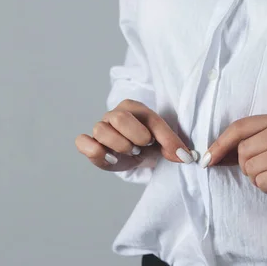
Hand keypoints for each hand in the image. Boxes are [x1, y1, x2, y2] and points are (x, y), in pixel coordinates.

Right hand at [75, 99, 194, 171]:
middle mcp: (114, 115)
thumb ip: (173, 145)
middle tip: (143, 147)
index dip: (163, 137)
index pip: (148, 117)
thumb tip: (184, 157)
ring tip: (130, 152)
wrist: (140, 156)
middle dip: (136, 137)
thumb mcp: (166, 142)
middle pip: (119, 118)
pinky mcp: (91, 145)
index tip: (176, 154)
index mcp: (133, 107)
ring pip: (101, 131)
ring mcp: (100, 129)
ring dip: (120, 146)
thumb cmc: (152, 144)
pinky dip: (93, 150)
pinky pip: (82, 142)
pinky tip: (111, 158)